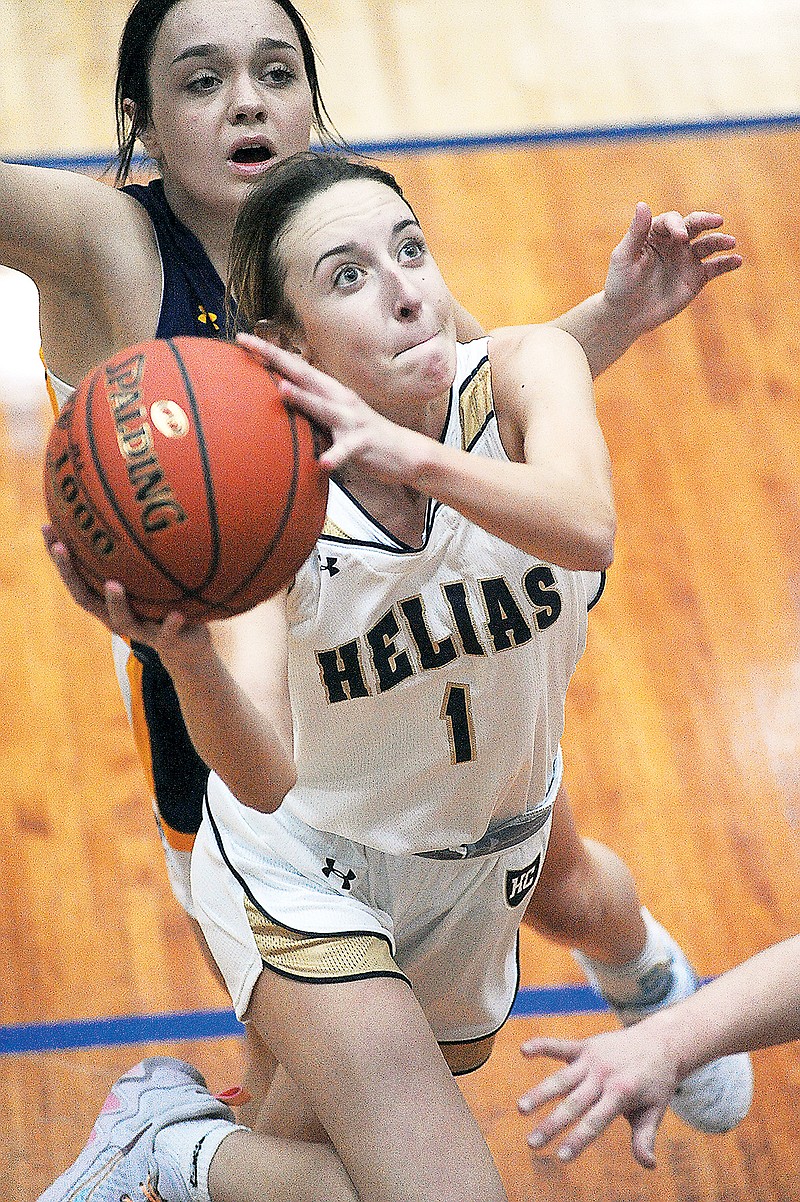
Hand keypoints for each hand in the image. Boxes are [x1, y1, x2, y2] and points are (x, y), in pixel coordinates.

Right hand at [43, 524, 210, 664]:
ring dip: (116, 602)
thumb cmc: (163, 604)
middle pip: (86, 598)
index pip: (76, 578)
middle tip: (61, 548)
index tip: (47, 528)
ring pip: (122, 620)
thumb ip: (138, 554)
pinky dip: (171, 624)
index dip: (59, 557)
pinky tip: (178, 613)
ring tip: (113, 584)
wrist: (187, 646)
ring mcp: (140, 631)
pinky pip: (167, 633)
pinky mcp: (166, 642)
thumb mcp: (150, 579)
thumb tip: (128, 508)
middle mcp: (116, 617)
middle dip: (70, 573)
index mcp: (107, 602)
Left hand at [238, 332, 422, 483]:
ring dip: (304, 399)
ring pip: (324, 408)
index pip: (295, 367)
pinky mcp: (362, 444)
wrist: (403, 452)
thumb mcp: (333, 417)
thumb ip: (309, 408)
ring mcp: (351, 420)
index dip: (269, 352)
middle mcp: (339, 399)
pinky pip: (346, 451)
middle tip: (250, 345)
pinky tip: (323, 463)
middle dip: (277, 360)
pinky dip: (335, 455)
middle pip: (304, 374)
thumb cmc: (362, 435)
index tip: (241, 339)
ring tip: (283, 391)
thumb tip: (279, 398)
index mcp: (329, 391)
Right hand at [517, 1027, 680, 1167]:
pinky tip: (524, 1050)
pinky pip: (560, 1046)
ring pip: (562, 1079)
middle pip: (573, 1104)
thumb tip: (648, 1165)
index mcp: (621, 1094)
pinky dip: (542, 1046)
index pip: (595, 1121)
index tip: (561, 1157)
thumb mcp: (654, 1111)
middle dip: (551, 1125)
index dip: (578, 1140)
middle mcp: (604, 1076)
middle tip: (531, 1143)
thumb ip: (645, 1137)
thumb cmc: (656, 1083)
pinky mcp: (585, 1046)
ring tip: (521, 1108)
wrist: (661, 1042)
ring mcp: (593, 1059)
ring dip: (540, 1093)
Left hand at [604, 202, 741, 334]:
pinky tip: (737, 261)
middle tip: (717, 221)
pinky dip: (727, 263)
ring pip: (708, 244)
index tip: (681, 236)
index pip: (672, 221)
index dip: (677, 226)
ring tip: (731, 242)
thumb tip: (642, 204)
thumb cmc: (620, 284)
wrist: (627, 315)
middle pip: (694, 225)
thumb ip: (636, 232)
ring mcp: (687, 259)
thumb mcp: (625, 257)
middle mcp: (674, 243)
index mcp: (656, 233)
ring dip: (720, 241)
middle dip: (706, 221)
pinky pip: (715, 267)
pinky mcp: (696, 278)